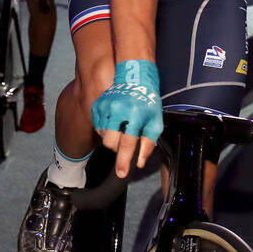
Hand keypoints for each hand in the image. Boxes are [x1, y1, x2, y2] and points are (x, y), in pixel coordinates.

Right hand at [92, 60, 163, 178]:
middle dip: (117, 146)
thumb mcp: (155, 122)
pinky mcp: (97, 105)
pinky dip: (106, 128)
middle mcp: (118, 111)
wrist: (134, 78)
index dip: (124, 161)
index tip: (121, 173)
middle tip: (126, 138)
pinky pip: (98, 126)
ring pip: (103, 135)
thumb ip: (148, 143)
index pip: (128, 144)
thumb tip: (139, 162)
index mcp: (135, 116)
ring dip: (112, 136)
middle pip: (111, 143)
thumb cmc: (147, 101)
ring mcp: (105, 107)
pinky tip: (115, 120)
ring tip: (122, 125)